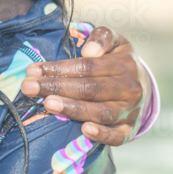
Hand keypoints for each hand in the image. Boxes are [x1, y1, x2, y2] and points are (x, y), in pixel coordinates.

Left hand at [20, 26, 147, 146]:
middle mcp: (130, 89)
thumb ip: (103, 37)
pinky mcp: (129, 131)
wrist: (143, 87)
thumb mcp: (115, 41)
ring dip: (73, 109)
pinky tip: (84, 130)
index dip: (59, 68)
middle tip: (29, 87)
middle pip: (90, 89)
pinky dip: (103, 135)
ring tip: (48, 104)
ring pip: (101, 112)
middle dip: (57, 88)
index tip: (33, 70)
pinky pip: (117, 136)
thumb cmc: (118, 61)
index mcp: (124, 65)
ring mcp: (130, 111)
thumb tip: (90, 50)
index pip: (87, 67)